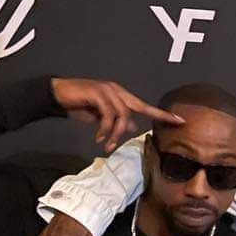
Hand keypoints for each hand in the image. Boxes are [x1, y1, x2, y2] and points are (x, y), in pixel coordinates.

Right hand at [51, 77, 182, 151]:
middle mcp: (117, 91)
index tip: (179, 121)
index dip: (161, 114)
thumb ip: (116, 120)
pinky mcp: (98, 93)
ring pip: (122, 115)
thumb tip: (132, 126)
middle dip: (159, 116)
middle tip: (175, 124)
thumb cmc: (78, 105)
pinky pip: (108, 115)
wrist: (56, 95)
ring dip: (115, 133)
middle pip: (140, 107)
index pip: (144, 106)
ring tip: (107, 144)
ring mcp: (108, 90)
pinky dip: (105, 129)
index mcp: (120, 95)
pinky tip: (99, 138)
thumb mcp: (100, 116)